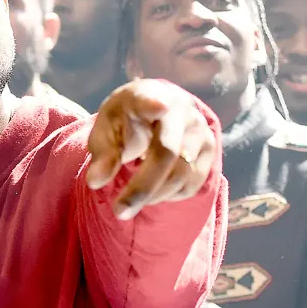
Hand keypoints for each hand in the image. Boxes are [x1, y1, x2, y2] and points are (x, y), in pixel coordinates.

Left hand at [86, 78, 215, 219]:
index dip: (153, 104)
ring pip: (182, 173)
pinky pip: (192, 183)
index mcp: (147, 96)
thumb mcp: (106, 131)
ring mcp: (200, 129)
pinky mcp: (210, 149)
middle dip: (142, 187)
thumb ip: (102, 153)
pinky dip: (170, 195)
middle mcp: (180, 110)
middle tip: (119, 211)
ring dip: (154, 195)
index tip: (158, 106)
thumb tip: (95, 182)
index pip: (150, 100)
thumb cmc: (126, 121)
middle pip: (166, 152)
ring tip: (132, 200)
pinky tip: (154, 191)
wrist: (158, 108)